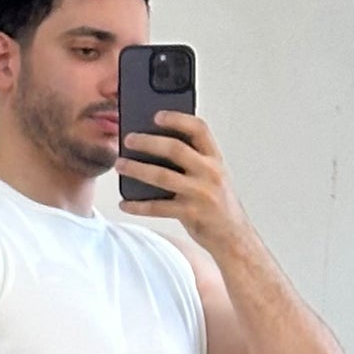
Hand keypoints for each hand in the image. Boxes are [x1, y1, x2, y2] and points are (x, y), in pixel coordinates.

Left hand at [117, 111, 247, 254]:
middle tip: (128, 139)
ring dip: (137, 169)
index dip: (177, 119)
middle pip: (175, 149)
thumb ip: (193, 160)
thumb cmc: (218, 204)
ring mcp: (200, 194)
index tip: (157, 115)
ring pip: (162, 176)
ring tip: (120, 165)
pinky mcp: (190, 214)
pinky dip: (138, 206)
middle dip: (148, 142)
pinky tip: (125, 203)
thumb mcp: (213, 176)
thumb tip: (156, 146)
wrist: (233, 237)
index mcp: (215, 159)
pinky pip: (158, 207)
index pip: (199, 129)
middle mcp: (210, 173)